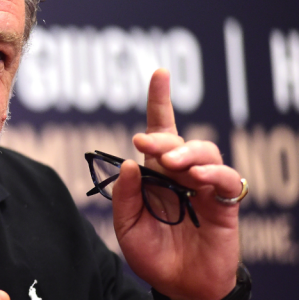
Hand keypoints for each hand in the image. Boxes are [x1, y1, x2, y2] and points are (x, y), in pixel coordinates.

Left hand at [111, 69, 241, 299]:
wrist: (178, 286)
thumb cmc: (152, 253)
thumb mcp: (126, 226)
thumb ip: (126, 196)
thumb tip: (129, 162)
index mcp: (155, 174)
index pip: (158, 131)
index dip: (160, 101)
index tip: (159, 74)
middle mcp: (180, 174)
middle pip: (178, 139)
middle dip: (162, 138)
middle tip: (146, 145)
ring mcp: (203, 186)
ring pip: (204, 150)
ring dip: (187, 152)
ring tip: (173, 164)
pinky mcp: (224, 203)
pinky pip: (226, 178)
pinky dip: (213, 173)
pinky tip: (198, 178)